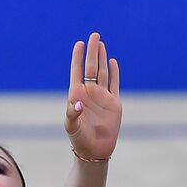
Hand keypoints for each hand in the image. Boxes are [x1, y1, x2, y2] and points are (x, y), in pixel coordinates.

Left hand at [64, 31, 121, 160]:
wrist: (95, 151)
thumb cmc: (79, 139)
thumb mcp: (72, 127)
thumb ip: (72, 114)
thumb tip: (77, 103)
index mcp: (76, 96)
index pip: (77, 72)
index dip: (78, 57)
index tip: (79, 43)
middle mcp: (89, 93)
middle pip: (90, 67)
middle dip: (92, 51)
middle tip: (94, 35)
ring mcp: (102, 97)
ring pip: (102, 72)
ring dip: (101, 58)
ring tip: (101, 44)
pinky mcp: (113, 102)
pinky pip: (114, 83)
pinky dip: (114, 72)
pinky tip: (112, 61)